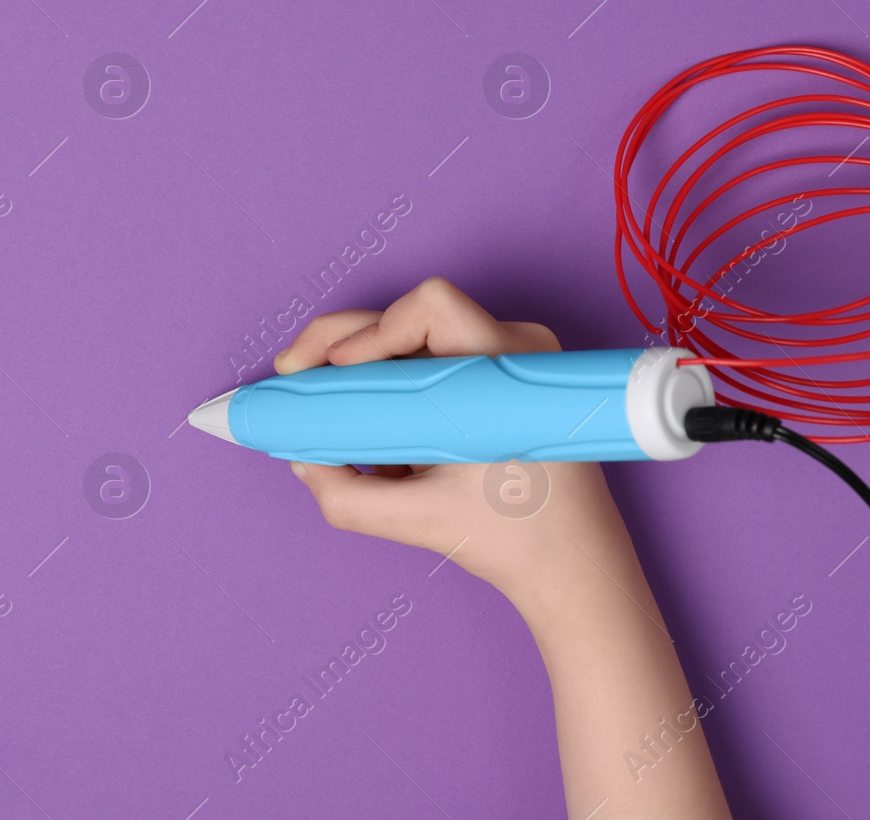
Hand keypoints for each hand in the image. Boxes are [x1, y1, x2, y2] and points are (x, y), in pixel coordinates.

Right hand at [275, 276, 613, 603]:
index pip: (430, 307)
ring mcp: (512, 361)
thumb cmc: (516, 538)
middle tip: (295, 374)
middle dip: (345, 344)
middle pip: (412, 316)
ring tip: (335, 412)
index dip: (373, 329)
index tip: (336, 368)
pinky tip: (377, 429)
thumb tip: (301, 457)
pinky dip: (396, 387)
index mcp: (505, 371)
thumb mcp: (417, 521)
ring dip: (368, 370)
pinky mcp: (502, 378)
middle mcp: (514, 350)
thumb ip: (344, 495)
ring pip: (417, 339)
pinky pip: (435, 361)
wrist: (574, 561)